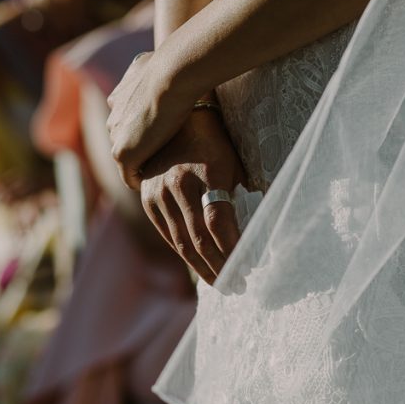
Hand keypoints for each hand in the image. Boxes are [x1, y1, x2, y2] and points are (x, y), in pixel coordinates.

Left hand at [107, 51, 199, 188]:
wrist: (172, 75)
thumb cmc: (173, 66)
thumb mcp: (152, 60)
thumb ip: (147, 67)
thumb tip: (154, 59)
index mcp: (119, 96)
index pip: (128, 120)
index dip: (145, 128)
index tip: (162, 136)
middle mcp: (113, 116)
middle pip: (126, 140)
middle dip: (141, 148)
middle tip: (165, 158)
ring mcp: (117, 136)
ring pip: (127, 158)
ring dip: (142, 164)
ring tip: (162, 174)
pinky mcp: (123, 154)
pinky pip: (129, 176)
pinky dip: (140, 181)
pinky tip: (156, 185)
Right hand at [140, 110, 245, 283]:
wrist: (173, 117)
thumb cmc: (215, 141)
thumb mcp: (234, 163)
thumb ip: (240, 195)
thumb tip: (256, 234)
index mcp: (206, 171)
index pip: (219, 222)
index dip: (233, 249)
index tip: (249, 267)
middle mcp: (178, 183)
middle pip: (199, 238)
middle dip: (220, 267)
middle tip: (237, 286)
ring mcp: (158, 192)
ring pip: (182, 241)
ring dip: (203, 267)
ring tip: (222, 283)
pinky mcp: (148, 199)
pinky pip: (168, 235)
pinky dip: (185, 253)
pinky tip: (201, 266)